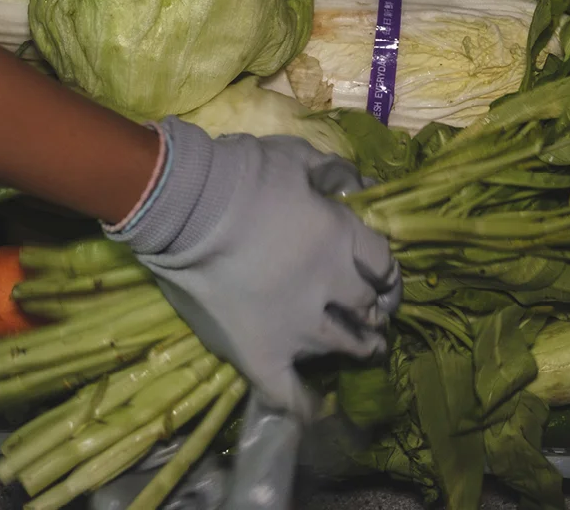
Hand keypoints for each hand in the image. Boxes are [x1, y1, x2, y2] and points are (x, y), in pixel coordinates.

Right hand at [105, 117, 401, 418]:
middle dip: (373, 314)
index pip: (384, 267)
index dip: (388, 276)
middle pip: (366, 309)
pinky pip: (288, 394)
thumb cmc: (239, 173)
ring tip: (361, 350)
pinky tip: (315, 411)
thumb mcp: (297, 158)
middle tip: (373, 319)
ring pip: (340, 346)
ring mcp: (296, 327)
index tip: (385, 283)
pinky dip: (305, 405)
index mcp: (342, 240)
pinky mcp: (259, 355)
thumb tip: (362, 185)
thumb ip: (334, 174)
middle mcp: (330, 288)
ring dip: (355, 348)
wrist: (181, 205)